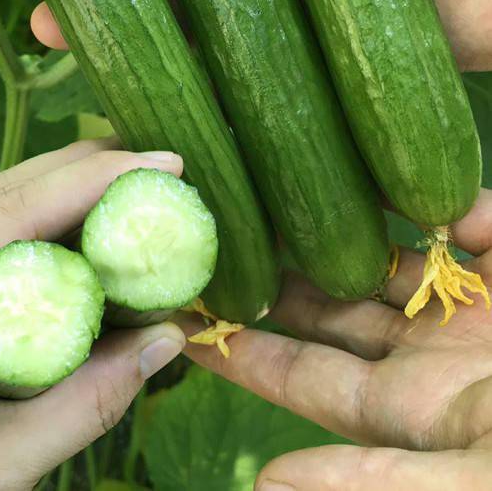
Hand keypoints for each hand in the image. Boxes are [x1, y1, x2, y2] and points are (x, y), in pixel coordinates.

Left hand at [0, 140, 185, 490]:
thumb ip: (89, 400)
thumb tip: (170, 338)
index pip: (7, 213)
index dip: (92, 181)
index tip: (162, 161)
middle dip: (73, 175)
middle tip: (146, 166)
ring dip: (45, 200)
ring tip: (113, 191)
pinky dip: (14, 235)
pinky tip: (54, 238)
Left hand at [180, 188, 491, 489]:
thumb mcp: (466, 482)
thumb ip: (370, 480)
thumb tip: (265, 485)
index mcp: (406, 405)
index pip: (298, 371)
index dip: (240, 348)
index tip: (184, 319)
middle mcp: (426, 354)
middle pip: (328, 306)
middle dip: (274, 276)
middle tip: (220, 238)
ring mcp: (468, 312)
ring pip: (384, 259)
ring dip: (340, 229)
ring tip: (280, 193)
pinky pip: (475, 227)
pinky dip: (450, 205)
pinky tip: (406, 186)